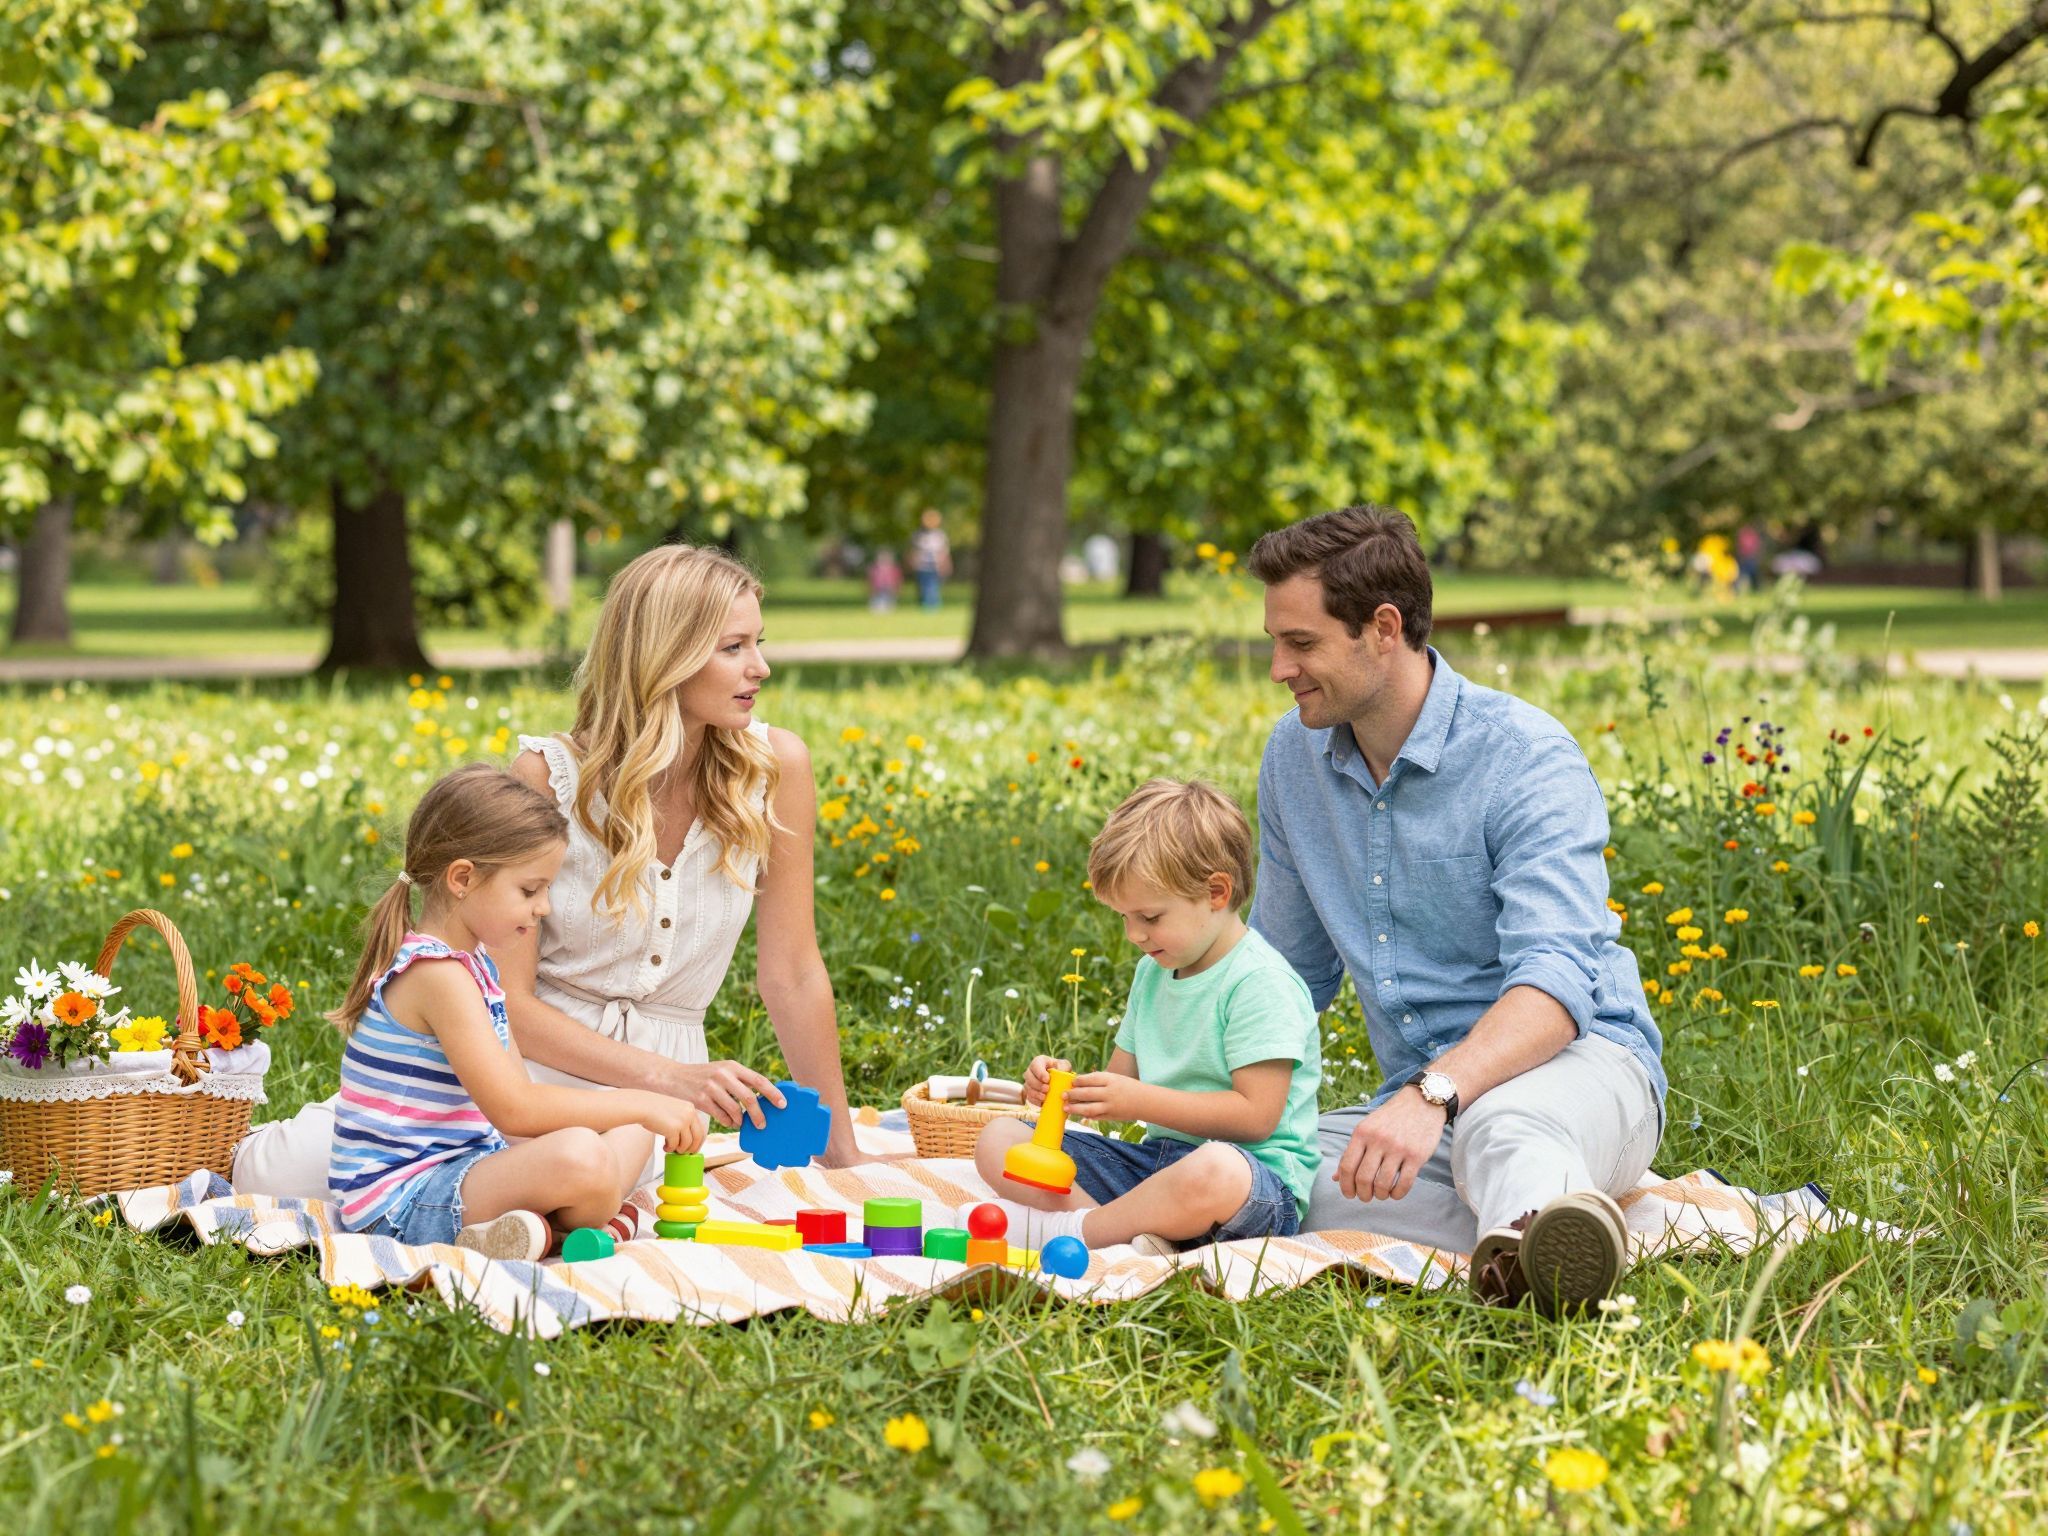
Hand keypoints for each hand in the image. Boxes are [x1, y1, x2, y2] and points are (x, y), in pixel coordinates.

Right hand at [638, 1093, 705, 1154]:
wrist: (641, 1106)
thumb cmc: (654, 1108)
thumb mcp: (674, 1109)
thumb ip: (682, 1118)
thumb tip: (687, 1136)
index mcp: (690, 1108)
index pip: (701, 1128)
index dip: (698, 1141)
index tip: (693, 1148)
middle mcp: (689, 1114)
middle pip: (698, 1137)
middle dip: (692, 1148)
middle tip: (683, 1153)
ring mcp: (682, 1121)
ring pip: (687, 1143)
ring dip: (679, 1149)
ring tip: (671, 1148)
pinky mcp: (673, 1129)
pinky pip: (675, 1145)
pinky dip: (670, 1149)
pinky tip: (664, 1147)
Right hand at [672, 1059, 784, 1130]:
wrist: (673, 1077)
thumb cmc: (703, 1075)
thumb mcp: (722, 1070)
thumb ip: (739, 1080)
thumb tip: (762, 1098)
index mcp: (732, 1066)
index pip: (758, 1080)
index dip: (772, 1093)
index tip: (783, 1104)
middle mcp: (723, 1075)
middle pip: (749, 1098)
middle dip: (759, 1114)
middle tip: (763, 1124)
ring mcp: (711, 1087)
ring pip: (735, 1110)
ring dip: (741, 1120)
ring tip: (742, 1123)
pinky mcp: (701, 1100)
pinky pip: (721, 1116)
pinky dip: (728, 1122)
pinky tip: (729, 1122)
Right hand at [1022, 1055, 1070, 1107]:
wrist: (1059, 1081)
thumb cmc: (1061, 1070)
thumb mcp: (1064, 1066)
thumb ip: (1064, 1066)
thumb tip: (1060, 1072)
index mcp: (1039, 1061)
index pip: (1035, 1065)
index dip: (1039, 1072)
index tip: (1047, 1079)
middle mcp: (1031, 1071)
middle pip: (1028, 1076)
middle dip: (1037, 1084)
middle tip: (1047, 1089)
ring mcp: (1029, 1082)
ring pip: (1027, 1087)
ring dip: (1035, 1093)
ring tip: (1044, 1097)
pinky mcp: (1029, 1092)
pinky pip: (1029, 1096)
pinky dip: (1035, 1100)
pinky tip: (1041, 1103)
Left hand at [1062, 1070, 1144, 1122]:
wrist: (1145, 1101)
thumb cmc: (1127, 1087)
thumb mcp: (1115, 1078)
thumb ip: (1099, 1081)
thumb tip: (1079, 1083)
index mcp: (1111, 1080)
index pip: (1091, 1079)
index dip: (1079, 1081)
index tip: (1071, 1082)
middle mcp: (1110, 1093)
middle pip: (1087, 1093)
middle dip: (1073, 1094)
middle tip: (1063, 1095)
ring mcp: (1110, 1106)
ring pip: (1089, 1108)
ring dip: (1075, 1108)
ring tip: (1065, 1107)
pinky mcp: (1111, 1116)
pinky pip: (1095, 1116)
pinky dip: (1085, 1116)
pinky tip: (1077, 1115)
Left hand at [1334, 1089, 1445, 1203]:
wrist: (1421, 1102)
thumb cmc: (1390, 1118)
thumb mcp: (1367, 1128)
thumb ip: (1352, 1152)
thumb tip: (1336, 1178)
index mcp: (1361, 1133)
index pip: (1347, 1166)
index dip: (1345, 1186)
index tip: (1349, 1194)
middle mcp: (1378, 1140)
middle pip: (1363, 1178)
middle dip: (1362, 1194)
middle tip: (1366, 1197)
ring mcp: (1398, 1148)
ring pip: (1383, 1184)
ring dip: (1380, 1195)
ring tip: (1381, 1194)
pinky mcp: (1416, 1156)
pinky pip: (1404, 1184)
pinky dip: (1397, 1194)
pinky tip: (1395, 1192)